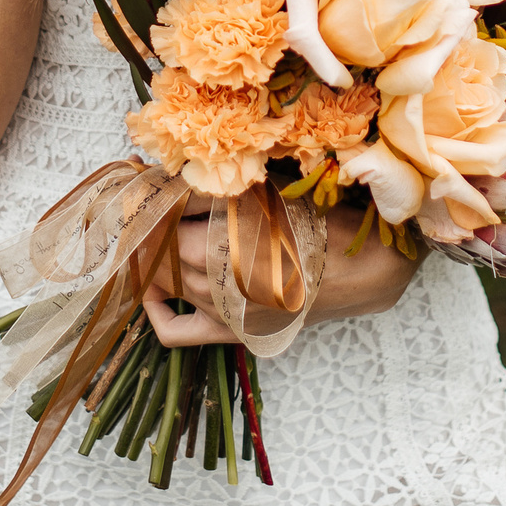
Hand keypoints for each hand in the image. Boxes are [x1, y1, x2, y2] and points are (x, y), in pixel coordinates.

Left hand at [141, 205, 421, 347]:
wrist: (364, 269)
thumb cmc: (321, 221)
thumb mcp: (268, 191)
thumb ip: (218, 186)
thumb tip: (168, 173)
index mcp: (218, 243)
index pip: (162, 219)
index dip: (148, 197)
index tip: (141, 180)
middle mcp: (211, 282)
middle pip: (155, 251)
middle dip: (144, 225)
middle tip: (143, 203)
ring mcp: (219, 311)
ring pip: (162, 283)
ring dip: (152, 256)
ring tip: (154, 230)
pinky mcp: (231, 331)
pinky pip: (177, 332)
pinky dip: (158, 313)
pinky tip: (154, 293)